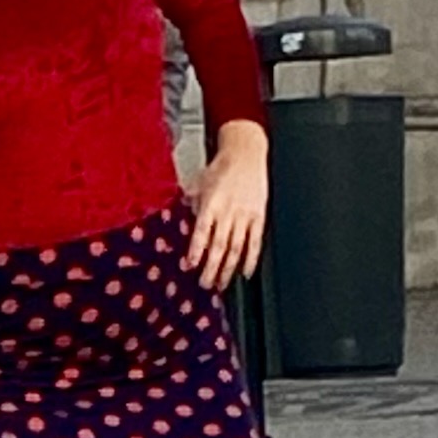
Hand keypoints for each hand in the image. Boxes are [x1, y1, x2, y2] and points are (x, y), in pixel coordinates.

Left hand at [185, 120, 267, 290]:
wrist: (247, 153)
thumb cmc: (221, 167)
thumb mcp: (198, 182)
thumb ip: (189, 202)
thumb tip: (178, 217)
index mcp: (211, 203)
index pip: (202, 233)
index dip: (196, 251)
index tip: (190, 266)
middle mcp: (228, 211)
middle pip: (220, 246)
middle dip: (211, 268)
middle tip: (205, 284)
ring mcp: (245, 215)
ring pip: (237, 248)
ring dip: (228, 268)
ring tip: (221, 284)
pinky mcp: (259, 217)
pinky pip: (256, 242)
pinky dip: (251, 259)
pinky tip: (245, 272)